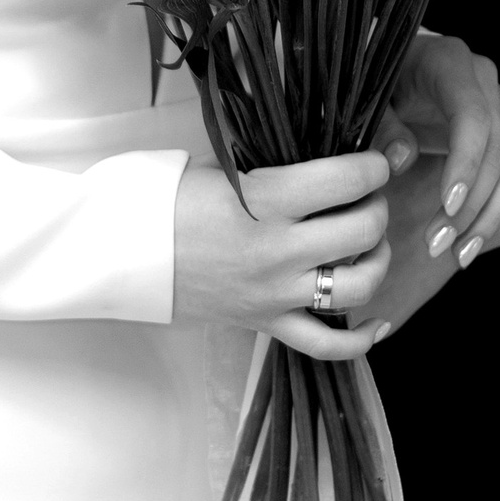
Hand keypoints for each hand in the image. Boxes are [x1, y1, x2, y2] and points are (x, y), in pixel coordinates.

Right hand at [173, 151, 390, 360]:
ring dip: (377, 260)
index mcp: (264, 201)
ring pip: (358, 286)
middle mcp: (276, 251)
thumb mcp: (223, 165)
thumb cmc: (168, 199)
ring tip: (370, 243)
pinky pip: (325, 345)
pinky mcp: (266, 322)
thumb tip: (332, 155)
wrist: (122, 251)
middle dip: (377, 206)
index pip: (347, 180)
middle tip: (368, 195)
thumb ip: (280, 164)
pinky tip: (378, 322)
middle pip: (362, 231)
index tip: (377, 159)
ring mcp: (274, 293)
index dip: (375, 164)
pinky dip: (359, 341)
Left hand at [375, 32, 499, 271]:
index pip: (473, 119)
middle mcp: (486, 84)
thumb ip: (382, 125)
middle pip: (495, 153)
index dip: (466, 164)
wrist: (396, 64)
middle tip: (435, 246)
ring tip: (460, 257)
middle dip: (470, 206)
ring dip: (490, 217)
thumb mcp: (370, 95)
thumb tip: (400, 159)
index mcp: (451, 63)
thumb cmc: (378, 80)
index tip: (448, 206)